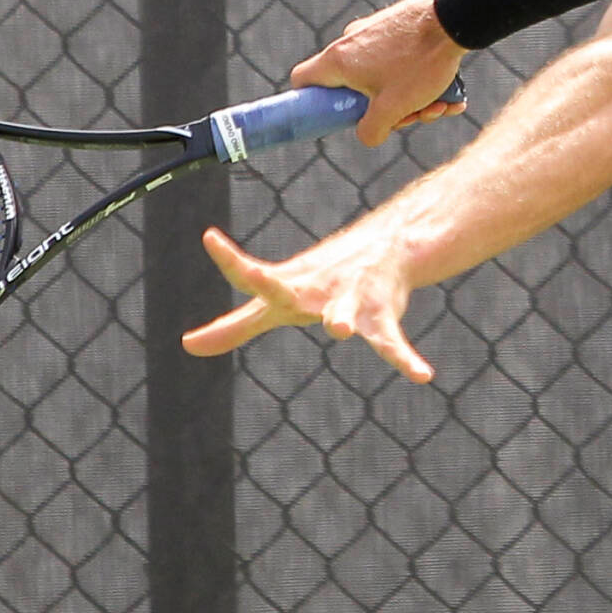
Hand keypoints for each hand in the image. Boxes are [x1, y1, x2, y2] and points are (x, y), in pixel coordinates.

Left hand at [182, 227, 435, 382]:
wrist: (382, 248)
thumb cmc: (316, 283)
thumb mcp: (274, 306)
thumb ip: (234, 327)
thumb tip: (187, 346)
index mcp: (287, 287)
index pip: (252, 275)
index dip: (230, 260)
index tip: (209, 237)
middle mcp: (315, 291)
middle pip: (291, 293)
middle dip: (271, 287)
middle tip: (256, 277)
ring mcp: (349, 301)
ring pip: (345, 313)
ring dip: (343, 319)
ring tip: (340, 331)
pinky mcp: (381, 316)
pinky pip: (393, 342)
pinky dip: (407, 359)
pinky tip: (424, 376)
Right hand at [292, 0, 468, 145]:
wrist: (454, 18)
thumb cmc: (419, 62)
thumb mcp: (393, 109)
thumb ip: (371, 130)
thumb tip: (367, 134)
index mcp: (337, 60)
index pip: (303, 80)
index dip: (310, 102)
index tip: (335, 115)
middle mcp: (350, 41)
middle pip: (352, 87)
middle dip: (384, 110)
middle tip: (411, 116)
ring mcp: (373, 32)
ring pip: (382, 79)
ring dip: (411, 100)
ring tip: (441, 104)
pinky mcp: (396, 28)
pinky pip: (400, 64)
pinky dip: (420, 82)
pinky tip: (450, 96)